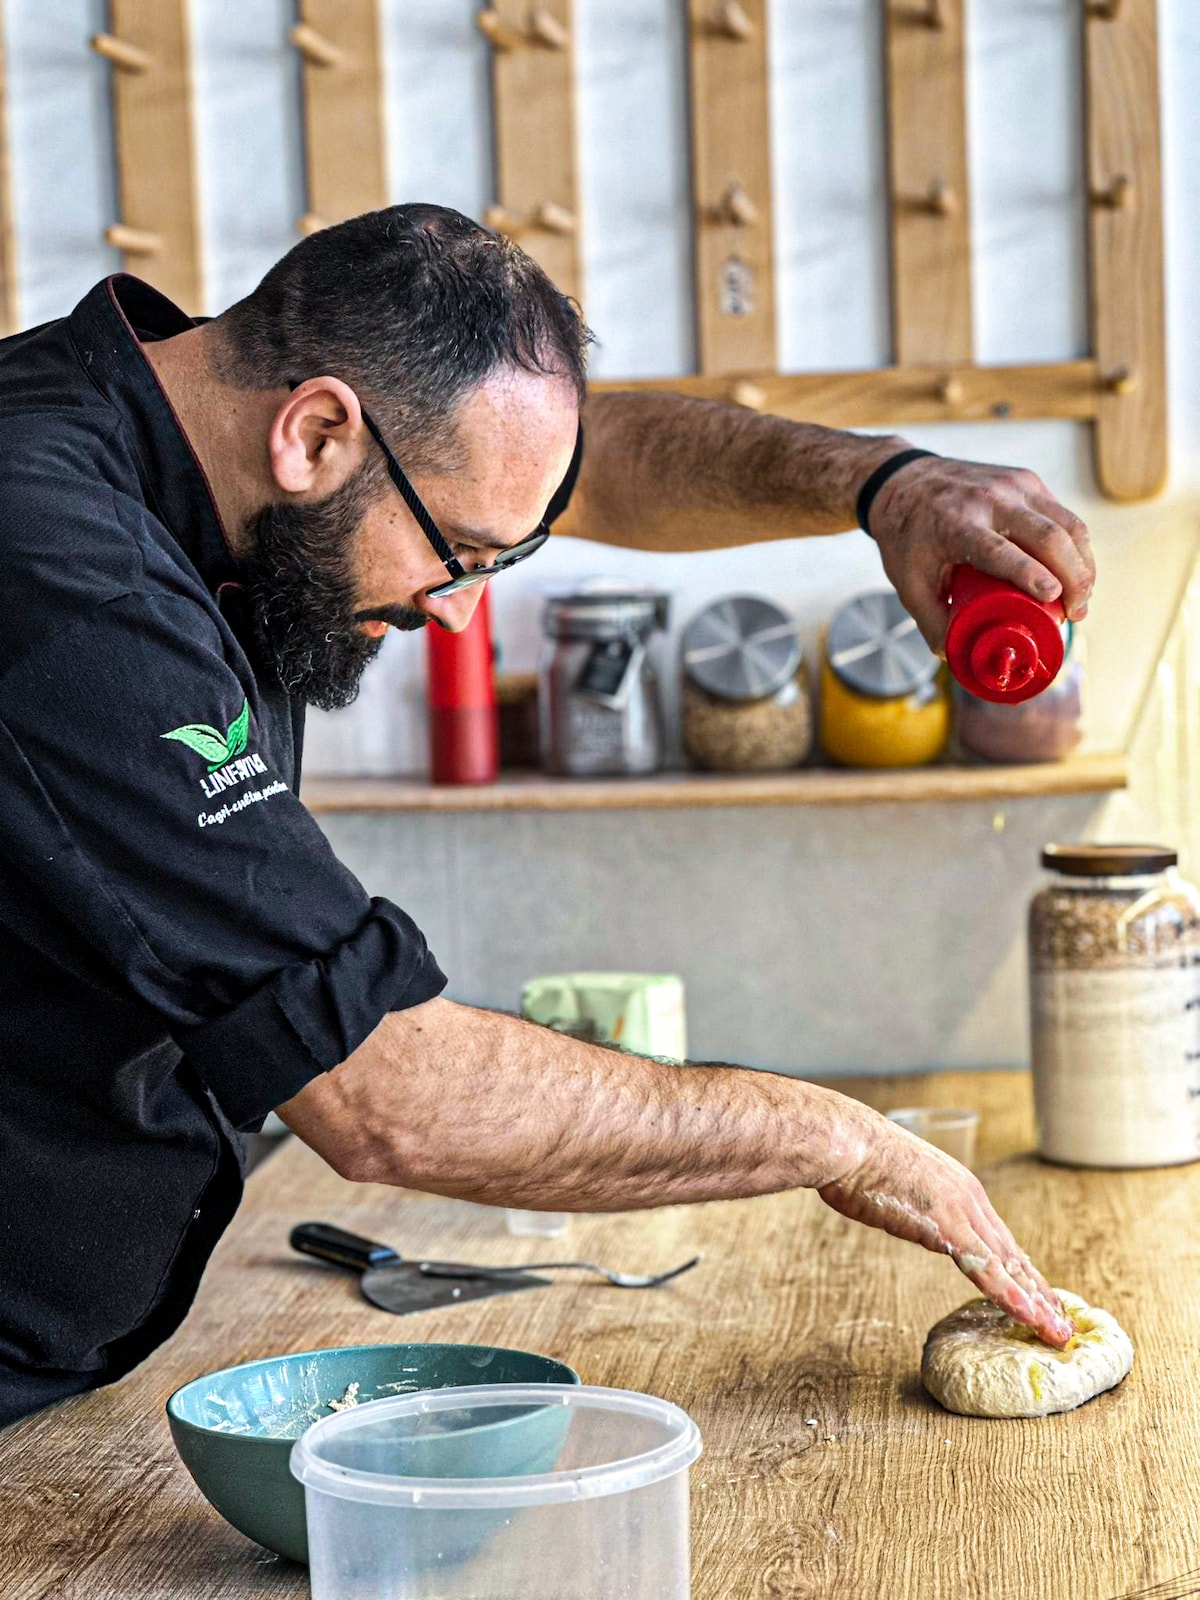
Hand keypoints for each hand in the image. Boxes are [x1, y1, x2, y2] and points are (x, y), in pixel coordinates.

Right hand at [818, 1112, 1071, 1347]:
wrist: (848, 1142)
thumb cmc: (860, 1160)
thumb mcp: (899, 1182)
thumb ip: (917, 1204)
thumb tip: (914, 1215)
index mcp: (960, 1187)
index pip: (999, 1238)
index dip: (1021, 1270)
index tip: (1039, 1295)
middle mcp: (970, 1198)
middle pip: (1012, 1254)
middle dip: (1038, 1292)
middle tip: (1061, 1324)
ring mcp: (962, 1212)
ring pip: (1008, 1265)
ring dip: (1035, 1301)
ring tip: (1055, 1331)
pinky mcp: (947, 1226)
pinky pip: (985, 1269)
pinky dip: (1010, 1295)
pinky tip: (1028, 1316)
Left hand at [868, 455, 1094, 655]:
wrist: (903, 480)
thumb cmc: (907, 535)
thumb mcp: (907, 581)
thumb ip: (930, 622)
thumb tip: (954, 655)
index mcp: (957, 523)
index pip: (1001, 550)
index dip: (1031, 574)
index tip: (1054, 598)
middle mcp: (990, 499)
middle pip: (1049, 536)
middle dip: (1074, 578)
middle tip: (1076, 613)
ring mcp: (1013, 485)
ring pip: (1067, 523)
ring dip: (1084, 564)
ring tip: (1082, 599)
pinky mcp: (1027, 480)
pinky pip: (1064, 514)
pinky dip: (1077, 546)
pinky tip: (1077, 571)